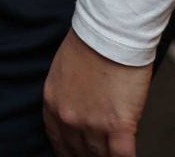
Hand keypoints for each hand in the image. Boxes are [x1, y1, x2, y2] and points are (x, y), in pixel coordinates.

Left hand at [44, 29, 150, 156]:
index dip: (68, 152)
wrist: (109, 31)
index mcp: (52, 103)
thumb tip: (82, 111)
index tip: (75, 155)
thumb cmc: (90, 42)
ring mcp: (93, 124)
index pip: (57, 141)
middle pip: (77, 152)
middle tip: (95, 156)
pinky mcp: (118, 125)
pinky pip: (122, 156)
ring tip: (110, 156)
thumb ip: (68, 97)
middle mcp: (68, 118)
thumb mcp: (63, 71)